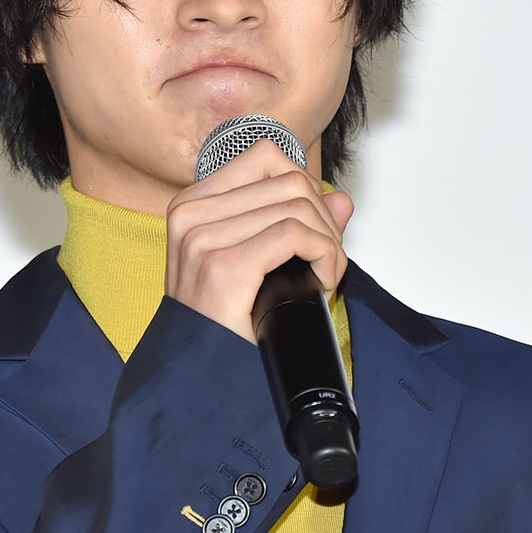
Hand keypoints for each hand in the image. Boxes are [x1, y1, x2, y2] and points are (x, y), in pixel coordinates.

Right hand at [164, 138, 354, 342]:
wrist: (206, 375)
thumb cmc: (225, 325)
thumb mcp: (260, 266)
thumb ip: (299, 224)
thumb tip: (341, 200)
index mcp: (192, 205)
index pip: (265, 157)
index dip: (305, 188)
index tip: (312, 230)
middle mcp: (190, 215)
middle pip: (288, 180)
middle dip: (324, 219)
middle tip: (326, 261)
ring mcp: (202, 239)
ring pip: (298, 205)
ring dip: (328, 242)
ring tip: (324, 275)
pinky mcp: (222, 267)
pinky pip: (295, 234)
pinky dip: (324, 256)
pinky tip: (321, 283)